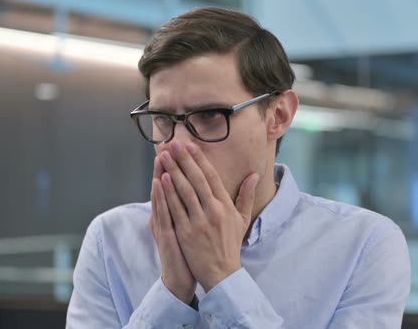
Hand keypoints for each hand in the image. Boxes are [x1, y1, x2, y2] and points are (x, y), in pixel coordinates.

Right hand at [150, 156, 196, 303]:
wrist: (183, 276)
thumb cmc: (192, 251)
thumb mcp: (195, 226)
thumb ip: (198, 207)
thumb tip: (206, 191)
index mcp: (177, 211)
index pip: (177, 184)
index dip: (180, 166)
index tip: (183, 147)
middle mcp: (168, 215)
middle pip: (167, 185)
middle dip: (168, 164)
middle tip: (168, 143)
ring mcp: (164, 223)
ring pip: (161, 194)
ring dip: (161, 173)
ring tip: (161, 154)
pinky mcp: (164, 234)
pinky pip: (162, 212)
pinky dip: (160, 196)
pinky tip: (159, 182)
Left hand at [158, 141, 258, 291]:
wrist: (222, 273)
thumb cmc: (230, 245)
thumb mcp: (242, 219)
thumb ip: (246, 196)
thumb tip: (255, 175)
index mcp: (225, 206)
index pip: (211, 177)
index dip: (200, 160)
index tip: (190, 145)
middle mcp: (213, 210)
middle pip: (197, 179)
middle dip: (184, 160)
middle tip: (173, 143)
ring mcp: (200, 221)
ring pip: (185, 191)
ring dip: (173, 171)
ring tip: (164, 156)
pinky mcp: (188, 232)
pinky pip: (177, 209)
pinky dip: (169, 193)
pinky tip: (162, 179)